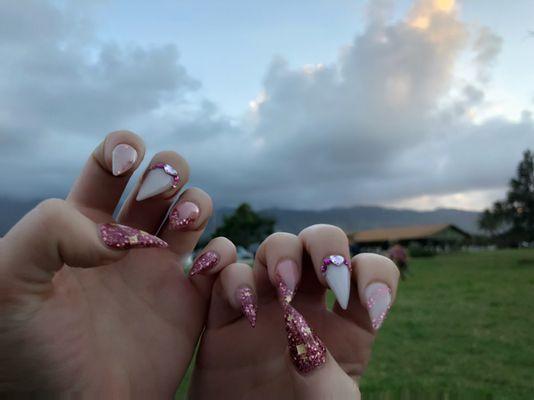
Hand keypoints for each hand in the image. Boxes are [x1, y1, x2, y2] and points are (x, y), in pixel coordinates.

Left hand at [0, 131, 236, 396]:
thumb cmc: (29, 356)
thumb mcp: (8, 283)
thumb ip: (46, 231)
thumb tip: (113, 237)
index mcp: (82, 228)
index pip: (108, 167)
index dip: (122, 149)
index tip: (127, 161)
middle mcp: (126, 242)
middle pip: (161, 180)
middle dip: (170, 171)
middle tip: (161, 195)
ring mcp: (161, 271)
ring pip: (195, 211)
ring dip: (198, 204)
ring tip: (184, 227)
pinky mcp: (191, 303)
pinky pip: (222, 261)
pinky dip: (223, 254)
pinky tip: (203, 271)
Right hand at [188, 225, 399, 398]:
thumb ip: (324, 373)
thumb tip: (297, 329)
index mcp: (346, 323)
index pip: (369, 272)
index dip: (374, 274)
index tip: (370, 300)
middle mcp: (308, 304)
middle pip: (320, 243)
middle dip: (326, 246)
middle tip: (327, 276)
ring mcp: (266, 302)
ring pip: (276, 247)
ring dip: (282, 252)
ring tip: (283, 288)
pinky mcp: (226, 312)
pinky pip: (225, 273)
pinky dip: (231, 276)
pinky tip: (242, 306)